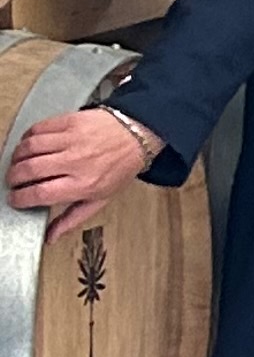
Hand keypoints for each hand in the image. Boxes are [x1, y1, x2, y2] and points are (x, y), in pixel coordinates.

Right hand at [6, 105, 159, 234]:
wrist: (137, 136)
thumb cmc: (120, 167)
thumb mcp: (100, 200)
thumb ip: (72, 218)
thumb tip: (51, 236)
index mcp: (84, 184)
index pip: (40, 193)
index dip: (20, 198)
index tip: (15, 199)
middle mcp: (77, 161)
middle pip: (30, 169)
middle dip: (13, 178)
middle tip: (12, 181)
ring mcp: (73, 139)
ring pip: (30, 147)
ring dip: (17, 157)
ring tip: (18, 164)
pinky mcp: (70, 121)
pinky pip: (38, 128)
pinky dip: (26, 138)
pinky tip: (28, 145)